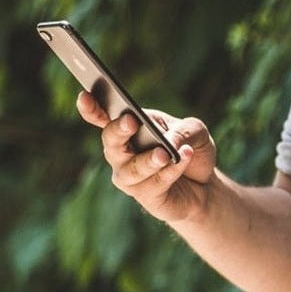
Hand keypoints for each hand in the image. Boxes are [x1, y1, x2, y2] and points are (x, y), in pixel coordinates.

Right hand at [76, 91, 217, 222]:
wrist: (205, 185)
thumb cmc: (191, 150)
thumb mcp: (195, 131)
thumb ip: (183, 129)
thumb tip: (169, 140)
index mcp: (129, 128)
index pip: (103, 118)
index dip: (90, 108)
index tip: (84, 96)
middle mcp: (122, 153)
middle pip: (111, 142)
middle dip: (119, 131)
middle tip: (131, 121)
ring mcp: (130, 177)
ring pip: (132, 168)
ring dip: (149, 159)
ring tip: (166, 153)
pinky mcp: (145, 196)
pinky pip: (155, 182)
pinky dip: (172, 170)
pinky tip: (185, 157)